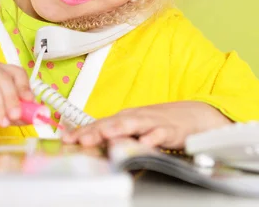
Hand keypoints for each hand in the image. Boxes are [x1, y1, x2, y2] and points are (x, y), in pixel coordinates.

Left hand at [62, 102, 232, 148]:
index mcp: (124, 118)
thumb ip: (114, 135)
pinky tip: (143, 142)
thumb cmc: (159, 123)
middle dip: (94, 131)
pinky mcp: (169, 130)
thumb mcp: (134, 128)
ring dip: (117, 129)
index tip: (66, 139)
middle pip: (111, 123)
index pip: (99, 124)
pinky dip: (150, 138)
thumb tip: (88, 142)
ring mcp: (151, 123)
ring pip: (132, 125)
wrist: (192, 116)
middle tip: (79, 139)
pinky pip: (159, 135)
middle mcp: (134, 118)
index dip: (82, 131)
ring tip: (104, 135)